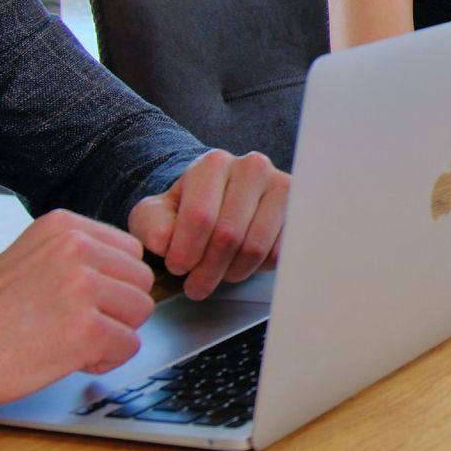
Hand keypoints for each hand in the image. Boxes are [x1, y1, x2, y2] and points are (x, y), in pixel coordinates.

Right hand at [0, 209, 155, 401]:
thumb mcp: (29, 260)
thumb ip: (76, 255)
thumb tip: (125, 265)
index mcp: (62, 227)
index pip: (130, 250)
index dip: (112, 282)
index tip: (79, 298)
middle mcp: (74, 248)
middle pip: (141, 280)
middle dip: (116, 308)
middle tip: (72, 323)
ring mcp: (81, 287)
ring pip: (141, 311)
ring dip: (112, 333)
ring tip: (67, 339)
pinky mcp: (86, 329)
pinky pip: (129, 345)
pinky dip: (104, 360)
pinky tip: (67, 358)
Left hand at [129, 149, 289, 301]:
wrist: (223, 199)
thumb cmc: (189, 207)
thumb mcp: (155, 213)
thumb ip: (151, 225)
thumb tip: (167, 241)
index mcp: (214, 164)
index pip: (200, 217)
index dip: (185, 252)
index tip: (177, 268)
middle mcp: (252, 167)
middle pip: (228, 235)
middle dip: (207, 271)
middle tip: (196, 286)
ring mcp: (281, 187)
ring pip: (255, 247)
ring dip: (231, 273)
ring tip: (218, 275)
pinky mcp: (299, 210)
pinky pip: (278, 252)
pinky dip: (257, 268)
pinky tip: (241, 263)